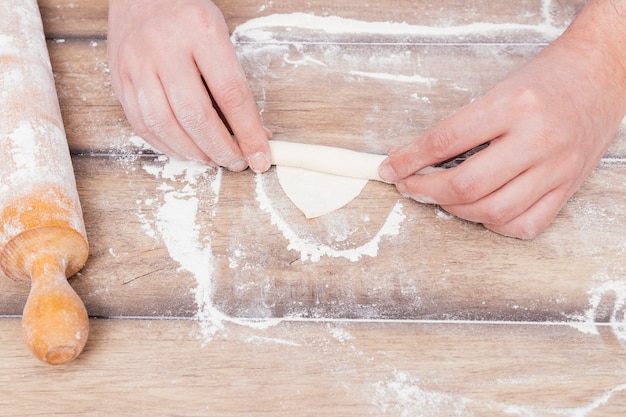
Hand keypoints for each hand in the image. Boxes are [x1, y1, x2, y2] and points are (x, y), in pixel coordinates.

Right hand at [107, 0, 270, 171]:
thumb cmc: (186, 15)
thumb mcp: (219, 35)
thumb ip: (233, 82)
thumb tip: (252, 132)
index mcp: (200, 30)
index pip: (231, 94)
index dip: (249, 133)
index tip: (261, 154)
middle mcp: (164, 46)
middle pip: (195, 115)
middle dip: (221, 149)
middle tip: (237, 161)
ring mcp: (136, 63)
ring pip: (164, 125)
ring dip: (193, 153)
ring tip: (212, 159)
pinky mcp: (119, 79)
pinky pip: (141, 124)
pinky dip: (166, 146)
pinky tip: (185, 150)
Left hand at [379, 1, 625, 238]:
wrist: (602, 73)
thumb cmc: (547, 79)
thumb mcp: (499, 90)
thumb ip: (460, 127)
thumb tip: (415, 157)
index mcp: (513, 105)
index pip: (445, 141)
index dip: (409, 159)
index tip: (391, 167)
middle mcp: (537, 139)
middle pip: (466, 185)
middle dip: (425, 191)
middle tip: (410, 186)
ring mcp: (556, 168)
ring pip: (493, 211)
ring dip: (455, 210)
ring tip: (440, 198)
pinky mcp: (568, 187)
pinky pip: (525, 224)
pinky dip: (494, 223)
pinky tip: (481, 210)